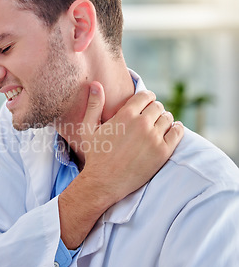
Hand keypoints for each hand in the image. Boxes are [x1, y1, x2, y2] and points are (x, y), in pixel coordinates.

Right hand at [58, 81, 183, 248]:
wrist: (104, 182)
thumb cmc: (95, 155)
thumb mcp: (89, 128)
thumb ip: (94, 105)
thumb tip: (96, 84)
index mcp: (125, 115)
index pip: (146, 96)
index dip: (146, 99)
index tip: (145, 104)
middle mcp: (142, 124)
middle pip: (158, 106)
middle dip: (154, 110)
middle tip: (149, 118)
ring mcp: (154, 138)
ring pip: (168, 118)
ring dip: (164, 119)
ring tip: (157, 126)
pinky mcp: (163, 151)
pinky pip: (177, 132)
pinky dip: (176, 129)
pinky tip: (169, 132)